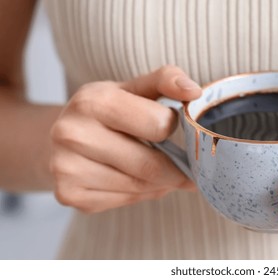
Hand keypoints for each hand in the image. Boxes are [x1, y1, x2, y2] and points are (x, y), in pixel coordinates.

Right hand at [49, 66, 200, 212]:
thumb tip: (194, 91)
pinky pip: (123, 201)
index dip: (170, 126)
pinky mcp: (69, 194)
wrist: (62, 137)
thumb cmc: (107, 111)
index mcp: (93, 101)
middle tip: (188, 170)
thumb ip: (166, 81)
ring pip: (139, 187)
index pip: (159, 125)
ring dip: (159, 184)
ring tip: (160, 173)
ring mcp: (67, 168)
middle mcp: (73, 134)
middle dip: (176, 170)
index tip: (169, 125)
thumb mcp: (133, 88)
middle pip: (150, 166)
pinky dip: (139, 194)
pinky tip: (134, 180)